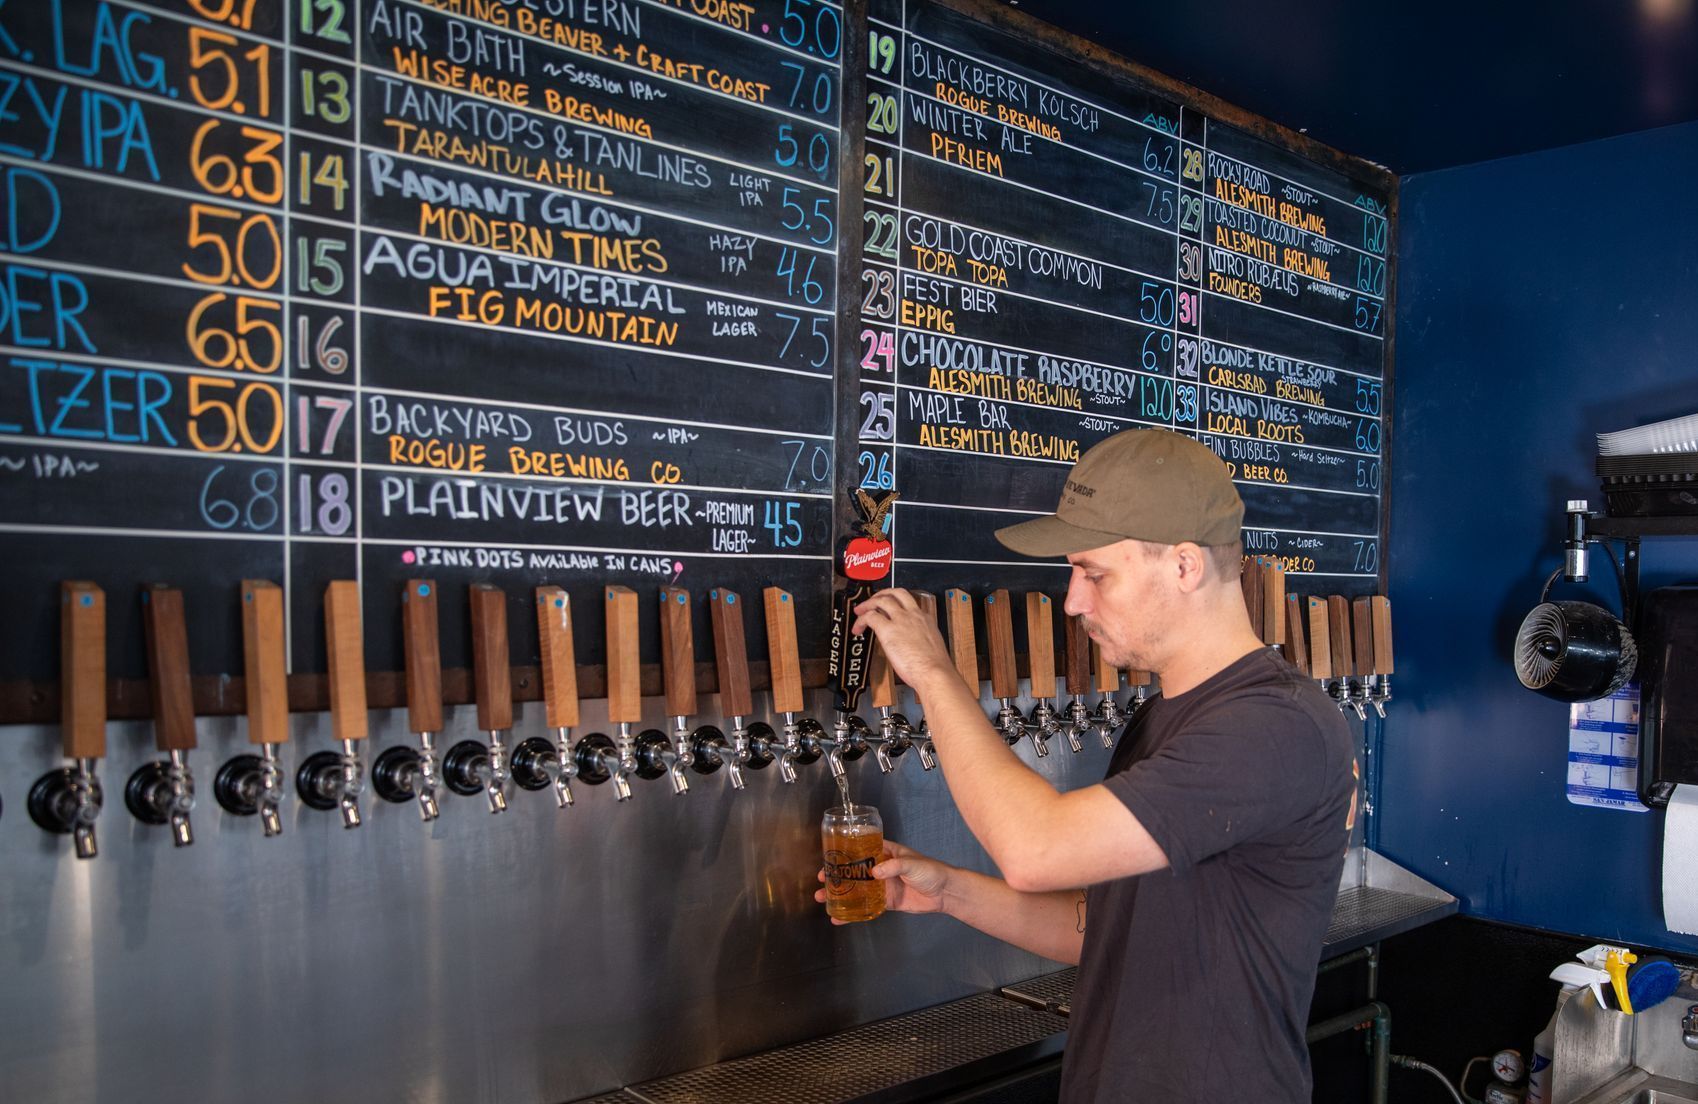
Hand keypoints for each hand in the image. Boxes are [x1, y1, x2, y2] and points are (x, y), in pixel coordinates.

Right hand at [815, 840, 952, 923]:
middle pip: (853, 870)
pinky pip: (866, 906)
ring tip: (823, 898)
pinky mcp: (886, 902)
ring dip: (840, 893)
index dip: (844, 853)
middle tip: (822, 880)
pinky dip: (853, 912)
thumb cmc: (931, 870)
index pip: (860, 849)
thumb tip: (874, 872)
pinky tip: (840, 917)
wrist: (945, 892)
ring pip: (856, 889)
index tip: (829, 857)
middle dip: (836, 875)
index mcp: (885, 853)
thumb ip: (893, 866)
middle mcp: (881, 868)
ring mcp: (882, 886)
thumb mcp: (911, 863)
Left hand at [851, 588, 953, 690]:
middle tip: (873, 600)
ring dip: (868, 603)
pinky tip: (858, 628)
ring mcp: (901, 620)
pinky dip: (861, 620)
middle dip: (882, 594)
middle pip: (897, 593)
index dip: (897, 605)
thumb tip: (911, 645)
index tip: (890, 611)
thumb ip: (920, 641)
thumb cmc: (934, 667)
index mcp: (925, 619)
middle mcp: (913, 615)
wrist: (934, 673)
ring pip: (882, 600)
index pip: (909, 604)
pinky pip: (870, 617)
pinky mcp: (887, 630)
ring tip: (860, 610)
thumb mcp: (931, 647)